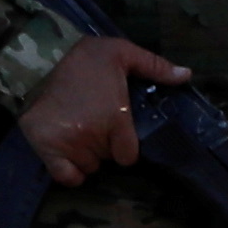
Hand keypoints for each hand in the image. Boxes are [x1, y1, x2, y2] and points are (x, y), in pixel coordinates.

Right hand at [17, 35, 191, 185]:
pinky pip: (64, 175)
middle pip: (107, 160)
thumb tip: (187, 75)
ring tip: (80, 132)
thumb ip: (155, 66)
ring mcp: (66, 143)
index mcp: (116, 119)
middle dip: (105, 146)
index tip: (120, 134)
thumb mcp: (123, 53)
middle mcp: (92, 136)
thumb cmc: (85, 57)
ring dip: (87, 156)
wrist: (40, 57)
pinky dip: (69, 171)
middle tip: (97, 124)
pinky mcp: (43, 145)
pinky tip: (69, 156)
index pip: (128, 156)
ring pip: (87, 166)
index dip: (126, 147)